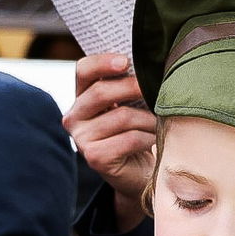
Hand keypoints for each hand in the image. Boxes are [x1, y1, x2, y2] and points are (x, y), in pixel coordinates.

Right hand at [62, 53, 156, 228]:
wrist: (140, 174)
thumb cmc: (138, 133)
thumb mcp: (131, 105)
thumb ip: (129, 85)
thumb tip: (149, 64)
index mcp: (82, 98)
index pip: (84, 70)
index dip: (103, 62)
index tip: (126, 61)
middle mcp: (74, 117)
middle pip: (101, 92)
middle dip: (134, 87)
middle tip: (159, 88)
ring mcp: (81, 139)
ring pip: (121, 116)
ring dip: (148, 119)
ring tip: (160, 123)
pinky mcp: (95, 157)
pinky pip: (129, 139)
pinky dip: (148, 138)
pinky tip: (154, 141)